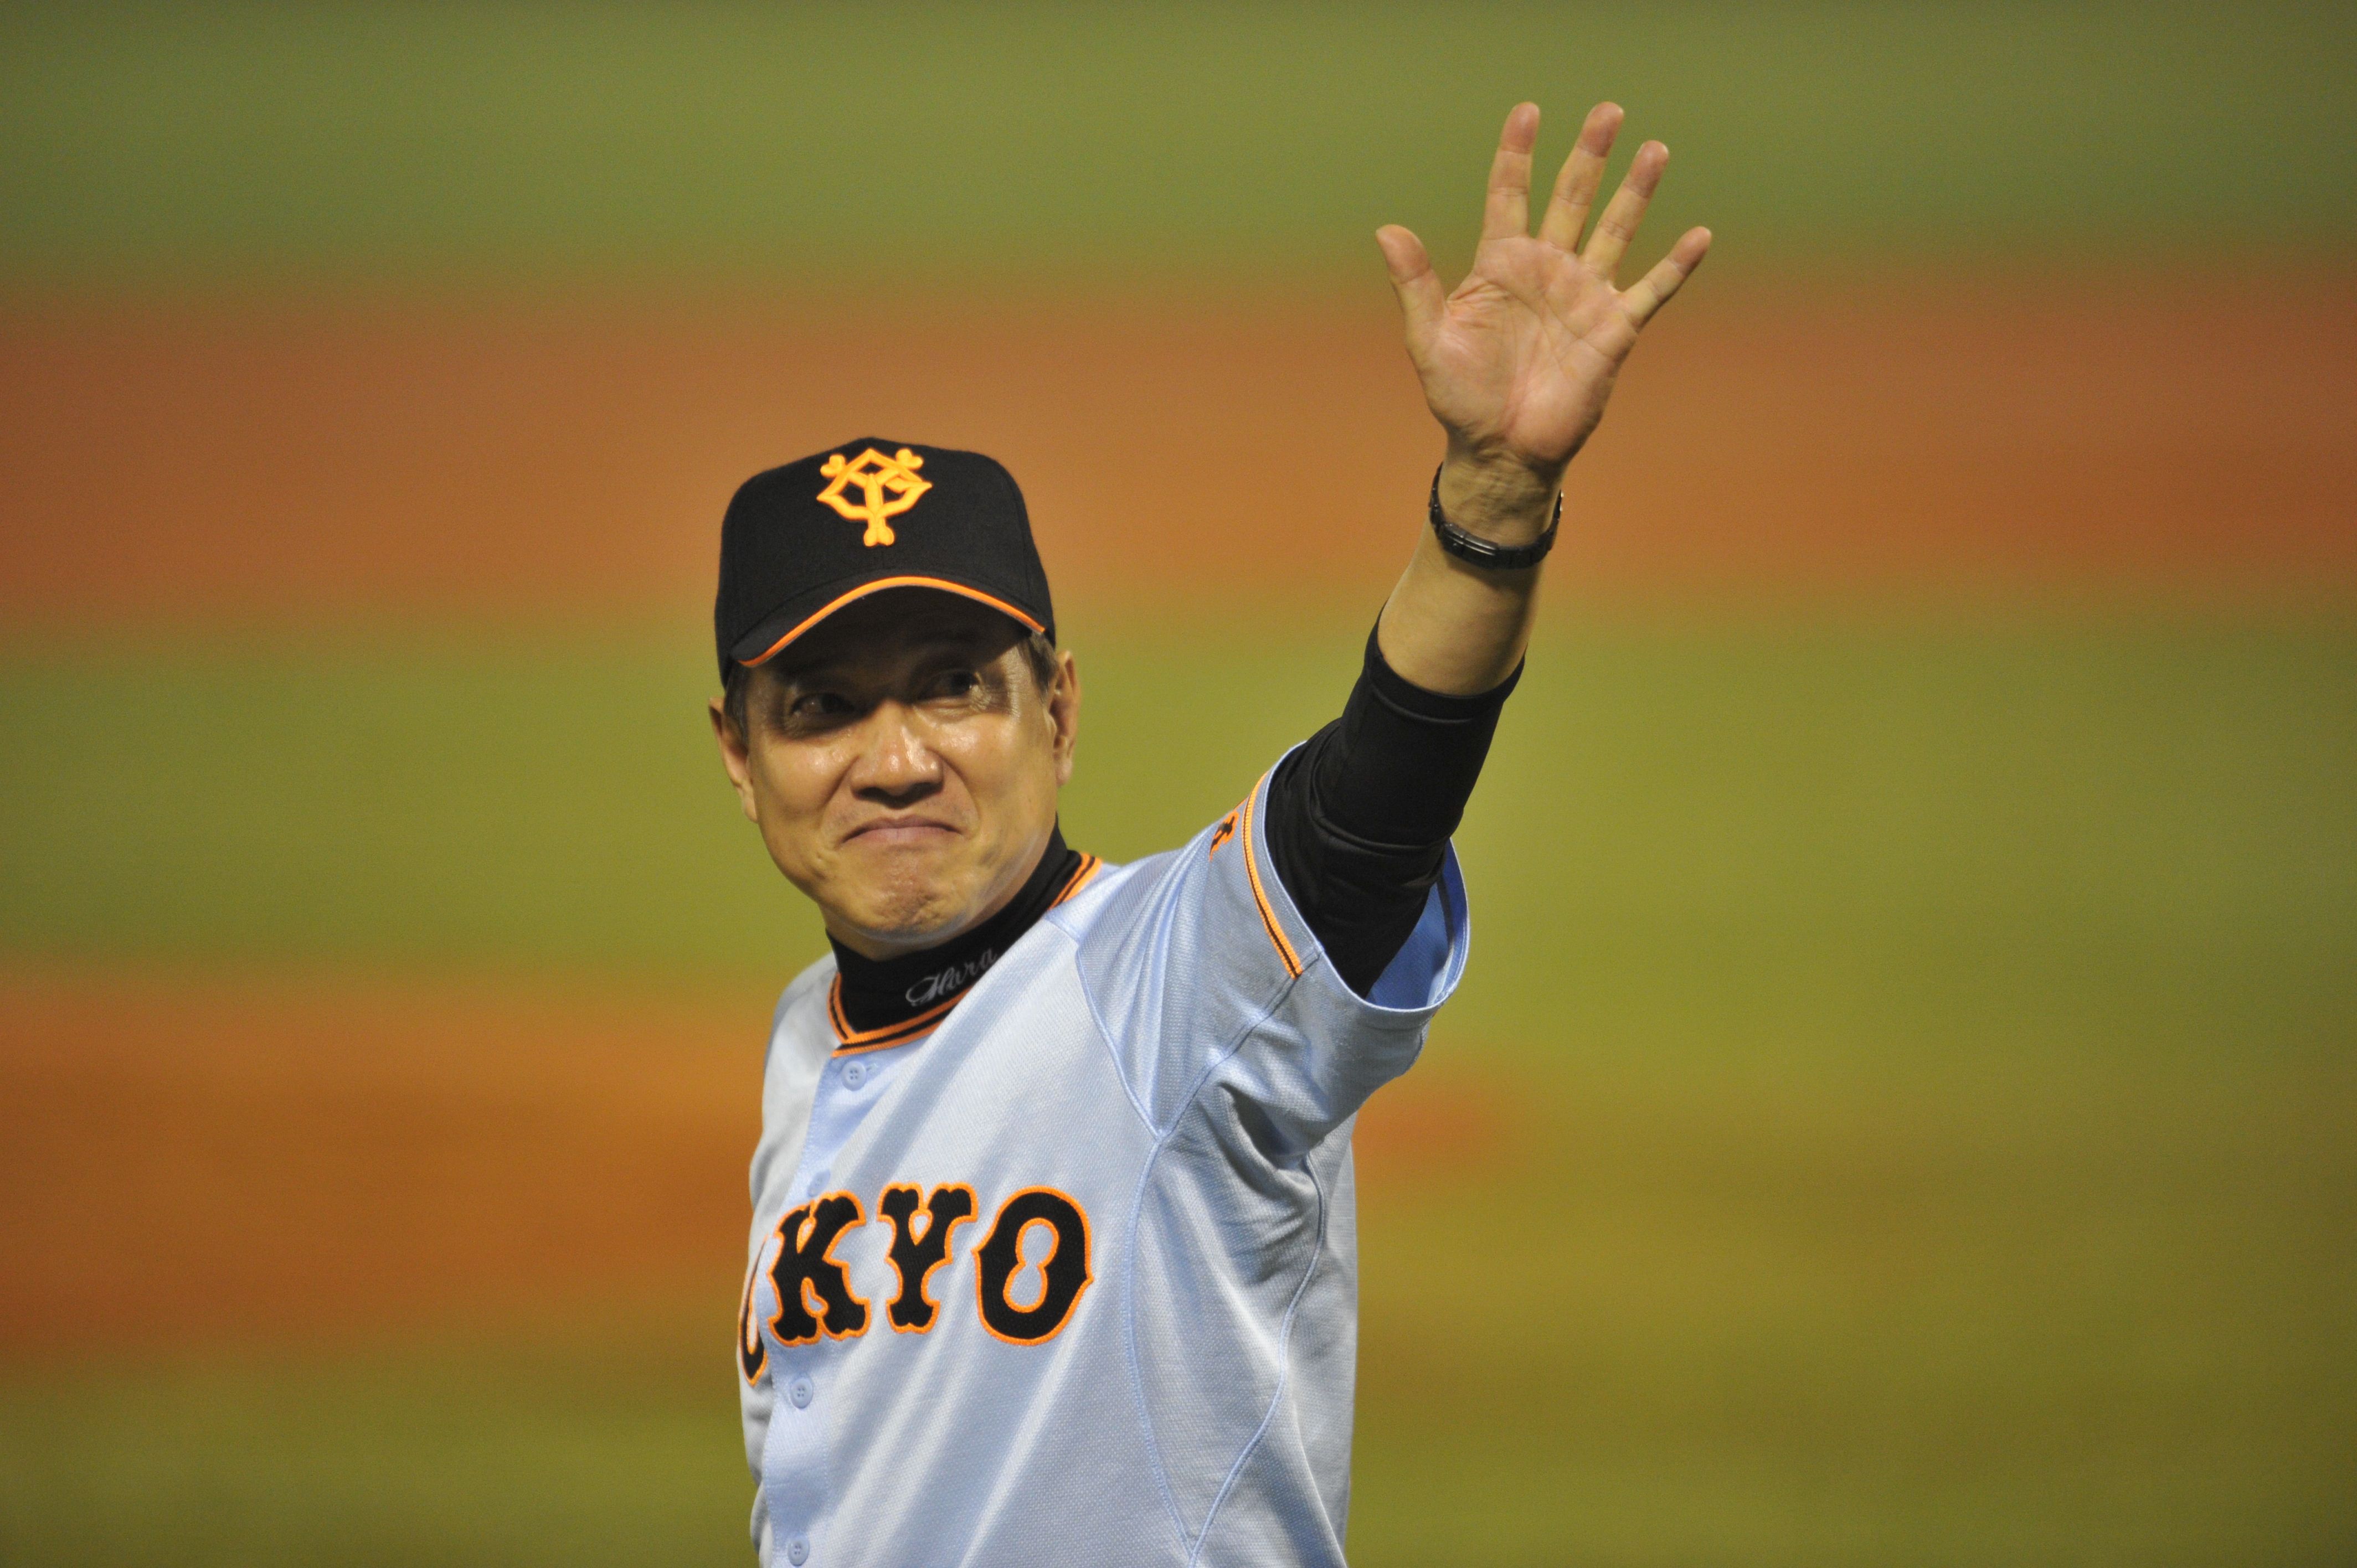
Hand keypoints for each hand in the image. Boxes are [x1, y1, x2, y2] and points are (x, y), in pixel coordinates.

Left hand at [1378, 102, 1709, 535]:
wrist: (1500, 450)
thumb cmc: (1461, 398)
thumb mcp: (1428, 340)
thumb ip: (1415, 285)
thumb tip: (1387, 230)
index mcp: (1501, 265)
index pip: (1509, 195)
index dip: (1517, 154)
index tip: (1527, 112)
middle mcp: (1547, 271)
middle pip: (1571, 198)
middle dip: (1589, 155)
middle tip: (1608, 111)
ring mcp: (1583, 296)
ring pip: (1615, 230)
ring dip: (1635, 191)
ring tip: (1654, 149)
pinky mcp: (1613, 330)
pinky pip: (1650, 291)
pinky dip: (1675, 266)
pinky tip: (1699, 235)